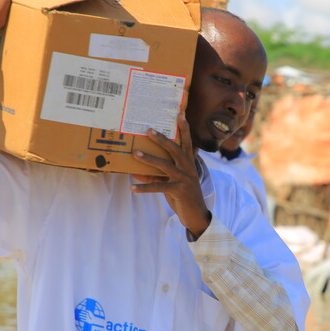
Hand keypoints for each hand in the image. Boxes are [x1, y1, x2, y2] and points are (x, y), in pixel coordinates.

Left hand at [131, 112, 210, 237]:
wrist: (196, 215)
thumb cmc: (183, 197)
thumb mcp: (170, 184)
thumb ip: (155, 177)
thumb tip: (136, 173)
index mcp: (188, 164)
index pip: (187, 143)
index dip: (184, 129)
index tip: (180, 114)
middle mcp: (188, 169)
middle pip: (175, 150)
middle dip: (161, 139)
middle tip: (148, 130)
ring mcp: (184, 179)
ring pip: (165, 166)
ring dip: (149, 159)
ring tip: (135, 154)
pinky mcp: (179, 191)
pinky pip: (159, 187)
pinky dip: (145, 188)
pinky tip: (132, 188)